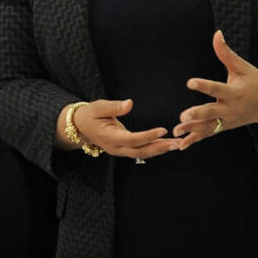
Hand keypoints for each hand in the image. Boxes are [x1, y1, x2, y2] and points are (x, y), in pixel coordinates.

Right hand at [68, 98, 183, 160]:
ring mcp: (119, 151)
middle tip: (178, 143)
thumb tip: (130, 103)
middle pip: (140, 151)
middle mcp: (116, 148)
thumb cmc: (89, 114)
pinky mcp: (123, 149)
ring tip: (177, 144)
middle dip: (160, 148)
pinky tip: (166, 144)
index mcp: (109, 137)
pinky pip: (140, 151)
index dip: (148, 136)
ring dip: (160, 150)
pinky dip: (154, 148)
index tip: (163, 130)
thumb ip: (114, 106)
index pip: (132, 139)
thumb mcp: (98, 106)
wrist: (80, 126)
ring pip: (142, 154)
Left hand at [174, 29, 257, 146]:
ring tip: (176, 130)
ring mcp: (228, 121)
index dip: (203, 85)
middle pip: (211, 113)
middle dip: (197, 115)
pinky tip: (181, 145)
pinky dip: (196, 140)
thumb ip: (225, 52)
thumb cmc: (255, 81)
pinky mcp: (224, 127)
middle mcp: (231, 109)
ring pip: (208, 127)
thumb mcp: (242, 66)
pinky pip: (209, 134)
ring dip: (192, 130)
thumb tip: (216, 33)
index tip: (190, 82)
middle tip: (182, 116)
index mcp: (234, 92)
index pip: (217, 89)